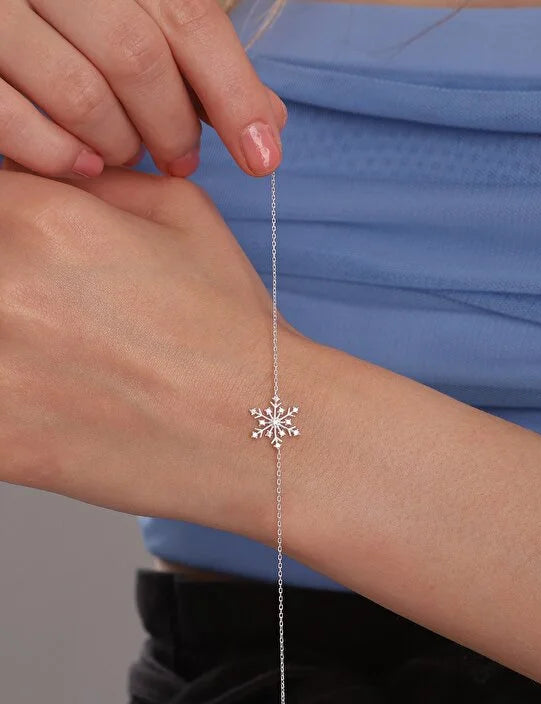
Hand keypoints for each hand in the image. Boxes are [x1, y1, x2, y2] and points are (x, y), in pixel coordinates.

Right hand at [0, 0, 285, 178]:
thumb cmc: (65, 20)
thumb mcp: (130, 15)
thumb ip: (192, 60)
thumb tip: (269, 119)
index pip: (186, 17)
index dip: (234, 91)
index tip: (263, 157)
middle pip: (137, 57)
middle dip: (172, 125)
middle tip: (182, 159)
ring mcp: (0, 14)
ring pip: (80, 93)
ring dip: (120, 144)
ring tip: (127, 154)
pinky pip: (15, 121)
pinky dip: (59, 156)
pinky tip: (85, 167)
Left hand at [0, 165, 304, 534]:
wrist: (260, 432)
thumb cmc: (227, 332)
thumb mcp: (177, 211)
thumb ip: (89, 182)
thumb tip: (36, 178)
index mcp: (40, 218)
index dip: (14, 231)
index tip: (35, 263)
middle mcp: (3, 285)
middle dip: (13, 287)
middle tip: (58, 318)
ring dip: (9, 347)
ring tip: (60, 362)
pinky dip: (9, 402)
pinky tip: (54, 405)